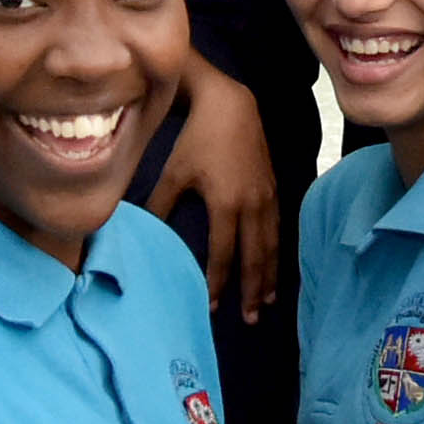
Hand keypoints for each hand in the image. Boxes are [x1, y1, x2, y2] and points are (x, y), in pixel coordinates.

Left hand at [152, 78, 281, 319]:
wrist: (231, 104)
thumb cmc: (196, 137)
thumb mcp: (173, 171)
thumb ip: (160, 205)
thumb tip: (144, 233)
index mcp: (226, 203)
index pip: (223, 254)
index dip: (218, 282)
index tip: (212, 306)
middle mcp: (253, 204)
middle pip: (255, 257)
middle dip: (251, 290)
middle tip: (250, 319)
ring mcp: (268, 196)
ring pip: (272, 245)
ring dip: (270, 276)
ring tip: (267, 302)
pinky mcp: (274, 187)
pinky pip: (279, 229)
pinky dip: (278, 252)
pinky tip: (275, 265)